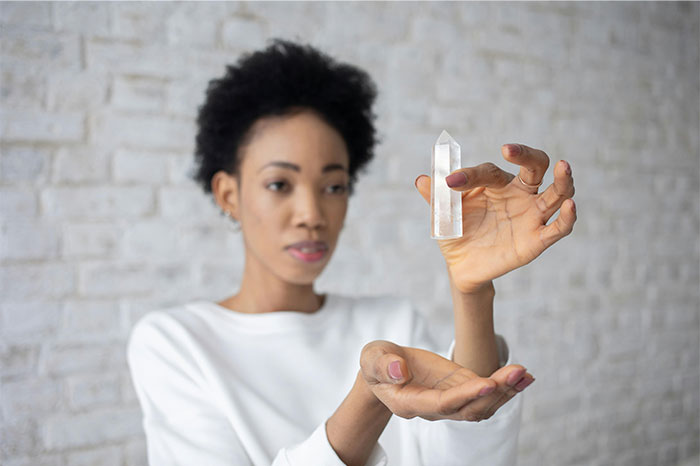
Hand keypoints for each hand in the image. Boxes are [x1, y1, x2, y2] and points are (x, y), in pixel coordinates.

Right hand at [360, 340, 533, 420]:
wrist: (384, 369)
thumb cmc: (377, 362)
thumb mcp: (372, 357)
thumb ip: (382, 364)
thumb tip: (399, 369)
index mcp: (410, 402)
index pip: (443, 403)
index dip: (466, 395)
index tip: (488, 383)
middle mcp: (434, 408)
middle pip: (470, 408)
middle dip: (495, 392)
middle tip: (518, 372)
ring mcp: (449, 401)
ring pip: (482, 405)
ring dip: (506, 391)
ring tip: (526, 374)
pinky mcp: (460, 389)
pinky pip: (486, 394)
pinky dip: (505, 387)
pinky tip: (523, 376)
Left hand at [415, 144, 575, 292]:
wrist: (461, 266)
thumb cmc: (456, 232)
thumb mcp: (443, 216)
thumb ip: (436, 198)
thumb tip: (421, 179)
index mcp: (496, 184)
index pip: (489, 171)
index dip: (469, 175)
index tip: (450, 183)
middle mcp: (518, 194)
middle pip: (535, 167)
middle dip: (527, 155)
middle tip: (510, 150)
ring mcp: (530, 216)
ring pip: (556, 193)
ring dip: (562, 180)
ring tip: (563, 166)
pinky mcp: (537, 240)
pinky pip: (558, 227)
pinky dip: (567, 216)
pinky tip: (569, 206)